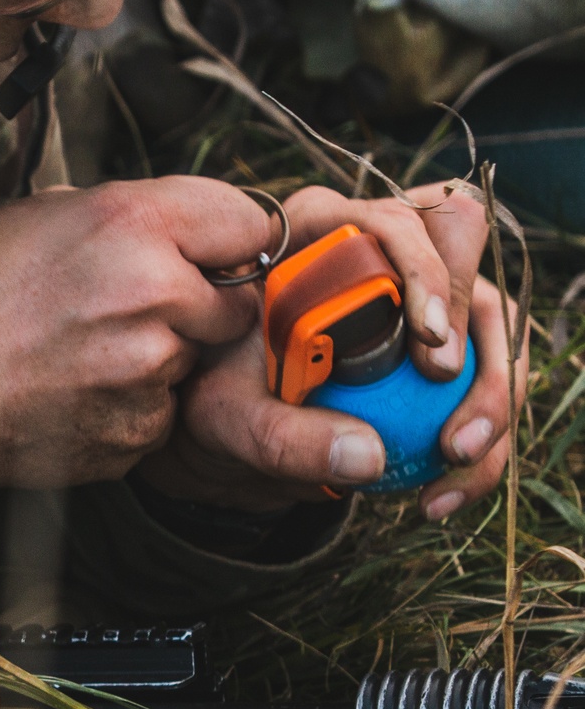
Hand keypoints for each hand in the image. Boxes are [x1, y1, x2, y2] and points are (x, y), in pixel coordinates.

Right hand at [0, 177, 276, 610]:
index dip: (229, 237)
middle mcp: (155, 291)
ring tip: (88, 345)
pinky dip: (136, 402)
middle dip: (201, 300)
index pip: (248, 221)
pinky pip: (164, 409)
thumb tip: (176, 226)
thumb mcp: (38, 215)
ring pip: (197, 356)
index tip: (214, 248)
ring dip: (165, 352)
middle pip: (237, 298)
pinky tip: (80, 387)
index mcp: (132, 222)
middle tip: (136, 302)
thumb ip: (123, 215)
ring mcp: (150, 368)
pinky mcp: (138, 431)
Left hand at [136, 183, 525, 517]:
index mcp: (318, 233)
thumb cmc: (215, 395)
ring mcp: (417, 290)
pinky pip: (489, 369)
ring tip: (453, 459)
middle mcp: (378, 248)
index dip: (424, 272)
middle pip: (466, 261)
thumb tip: (371, 457)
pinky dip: (484, 429)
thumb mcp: (227, 416)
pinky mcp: (440, 338)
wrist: (223, 417)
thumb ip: (282, 437)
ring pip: (491, 318)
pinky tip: (444, 486)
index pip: (394, 222)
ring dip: (493, 393)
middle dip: (475, 337)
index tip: (430, 341)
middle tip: (450, 415)